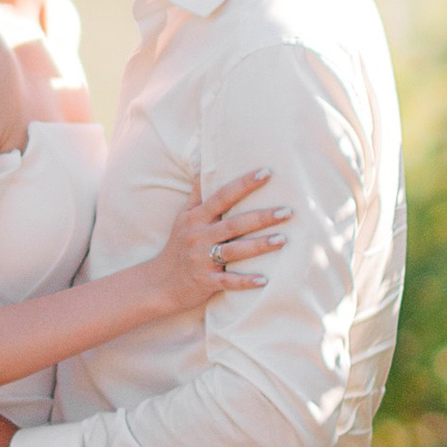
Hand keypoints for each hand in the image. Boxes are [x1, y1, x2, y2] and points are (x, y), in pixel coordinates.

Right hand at [146, 169, 288, 319]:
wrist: (160, 283)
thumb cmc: (178, 246)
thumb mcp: (183, 217)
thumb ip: (197, 193)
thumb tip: (204, 164)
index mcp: (196, 218)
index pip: (222, 196)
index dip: (244, 184)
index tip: (267, 172)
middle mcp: (199, 236)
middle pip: (234, 224)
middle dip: (261, 217)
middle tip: (287, 211)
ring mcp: (202, 260)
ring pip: (235, 251)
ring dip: (259, 246)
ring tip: (283, 239)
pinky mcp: (206, 282)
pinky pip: (228, 281)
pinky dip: (246, 281)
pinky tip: (264, 280)